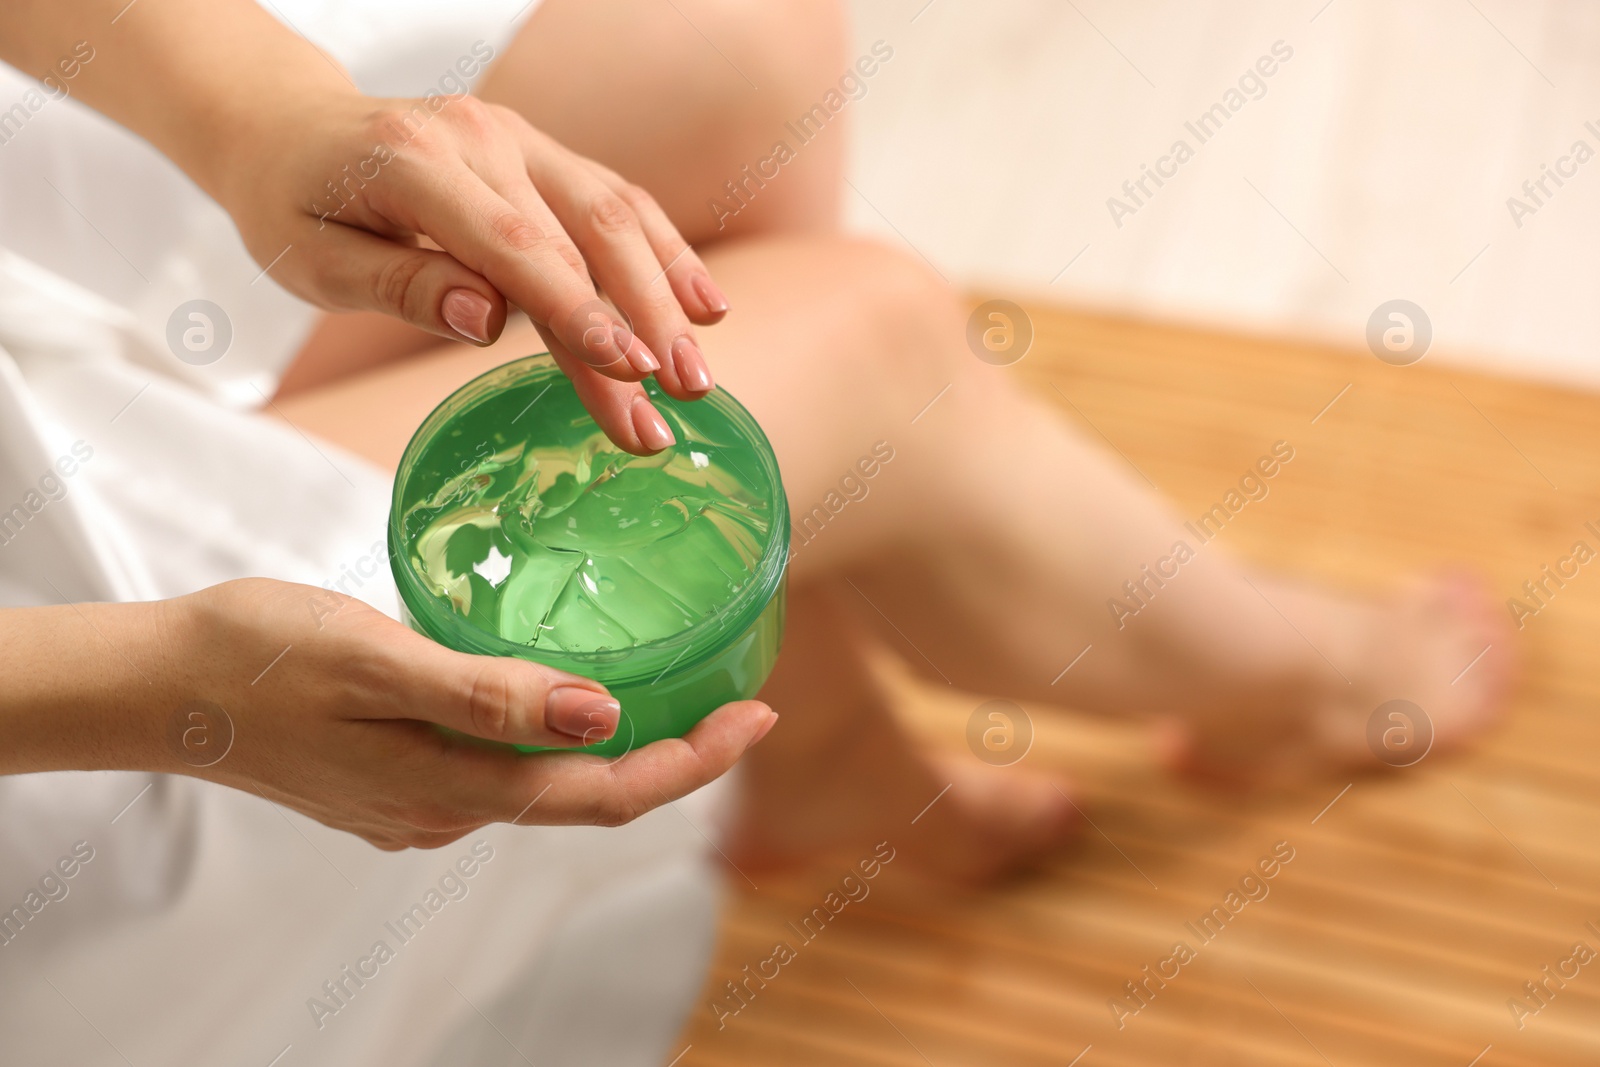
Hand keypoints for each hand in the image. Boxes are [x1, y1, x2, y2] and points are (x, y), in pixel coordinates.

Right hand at [163, 579, 774, 849]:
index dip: (693, 763)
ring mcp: (419, 804)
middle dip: (676, 757)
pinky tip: (567, 696)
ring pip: (546, 785)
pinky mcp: (396, 781)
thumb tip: (600, 714)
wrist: (157, 688)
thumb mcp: (375, 657)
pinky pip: (501, 771)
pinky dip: (555, 738)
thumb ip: (485, 693)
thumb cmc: (257, 655)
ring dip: (619, 748)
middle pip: (588, 797)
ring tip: (678, 693)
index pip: (605, 793)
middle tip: (740, 701)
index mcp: (452, 786)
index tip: (758, 716)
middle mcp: (446, 811)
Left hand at [217, 93, 727, 453]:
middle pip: (583, 232)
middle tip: (680, 399)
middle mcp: (481, 137)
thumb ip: (398, 287)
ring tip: (698, 375)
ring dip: (666, 295)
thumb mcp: (312, 261)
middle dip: (640, 321)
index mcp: (413, 162)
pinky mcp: (543, 154)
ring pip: (614, 215)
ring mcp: (519, 139)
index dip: (576, 310)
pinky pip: (616, 200)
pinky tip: (704, 305)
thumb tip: (484, 322)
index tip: (626, 370)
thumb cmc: (294, 204)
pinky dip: (665, 252)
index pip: (514, 245)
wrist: (289, 125)